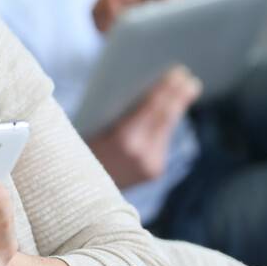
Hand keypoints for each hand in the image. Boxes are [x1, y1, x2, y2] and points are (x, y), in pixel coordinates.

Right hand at [88, 66, 202, 187]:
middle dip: (178, 96)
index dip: (166, 89)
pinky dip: (166, 123)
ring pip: (166, 128)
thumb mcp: (91, 127)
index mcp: (123, 140)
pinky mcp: (153, 171)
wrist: (77, 192)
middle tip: (190, 78)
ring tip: (188, 88)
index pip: (152, 108)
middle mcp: (141, 154)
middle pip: (165, 118)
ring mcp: (150, 165)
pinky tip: (173, 108)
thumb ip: (116, 112)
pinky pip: (162, 140)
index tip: (177, 73)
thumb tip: (140, 88)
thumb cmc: (77, 149)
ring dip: (176, 107)